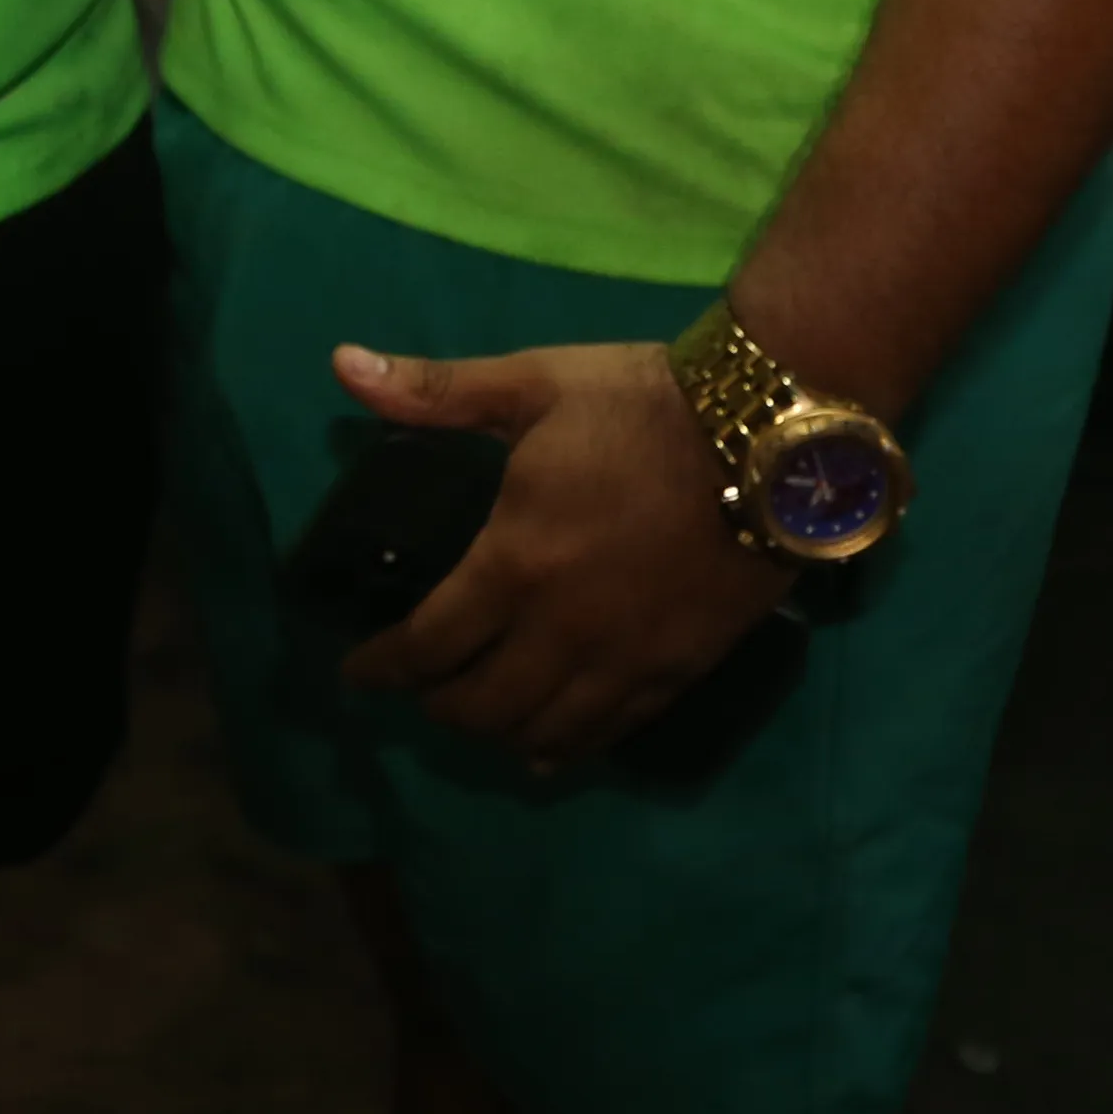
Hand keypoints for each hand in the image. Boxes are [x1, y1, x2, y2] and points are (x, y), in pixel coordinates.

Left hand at [330, 338, 794, 775]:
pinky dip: (568, 747)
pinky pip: (612, 732)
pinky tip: (548, 750)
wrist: (771, 436)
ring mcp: (627, 658)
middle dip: (437, 706)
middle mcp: (564, 629)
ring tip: (476, 718)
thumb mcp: (530, 383)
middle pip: (481, 705)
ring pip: (544, 731)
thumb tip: (341, 364)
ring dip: (497, 733)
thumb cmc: (640, 404)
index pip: (428, 644)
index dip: (384, 668)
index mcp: (514, 563)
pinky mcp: (683, 670)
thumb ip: (433, 391)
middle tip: (417, 690)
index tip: (356, 674)